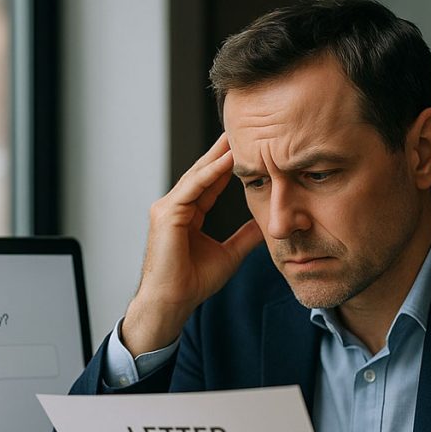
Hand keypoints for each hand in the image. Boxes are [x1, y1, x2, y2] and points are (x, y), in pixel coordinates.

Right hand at [122, 134, 262, 356]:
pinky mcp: (166, 214)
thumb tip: (264, 225)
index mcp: (186, 215)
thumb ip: (244, 237)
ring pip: (197, 176)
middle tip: (242, 129)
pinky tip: (226, 160)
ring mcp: (167, 208)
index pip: (210, 183)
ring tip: (237, 136)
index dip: (228, 166)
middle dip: (222, 152)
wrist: (173, 302)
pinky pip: (192, 188)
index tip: (247, 149)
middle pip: (202, 173)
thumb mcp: (229, 255)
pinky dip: (209, 173)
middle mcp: (174, 207)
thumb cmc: (193, 283)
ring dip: (218, 156)